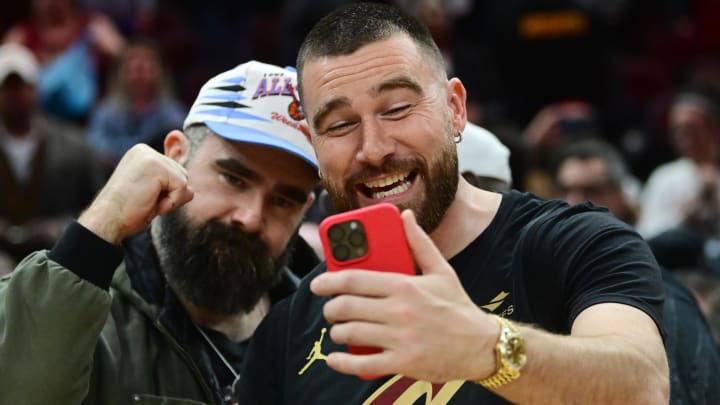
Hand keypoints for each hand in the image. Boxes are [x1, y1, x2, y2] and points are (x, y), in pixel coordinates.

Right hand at [78, 144, 192, 243]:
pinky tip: (152, 204)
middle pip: (182, 174)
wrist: (107, 220)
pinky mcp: (156, 167)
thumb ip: (171, 186)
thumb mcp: (152, 194)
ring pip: (184, 180)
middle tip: (145, 201)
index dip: (166, 192)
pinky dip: (173, 202)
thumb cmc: (127, 211)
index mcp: (141, 154)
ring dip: (171, 198)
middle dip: (170, 194)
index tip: (143, 198)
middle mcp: (145, 150)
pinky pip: (183, 187)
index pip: (174, 171)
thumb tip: (192, 190)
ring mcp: (150, 156)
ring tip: (147, 201)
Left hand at [310, 210, 499, 382]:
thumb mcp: (442, 270)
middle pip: (347, 307)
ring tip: (339, 330)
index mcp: (405, 285)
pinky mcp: (402, 362)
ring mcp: (400, 338)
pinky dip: (342, 362)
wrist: (482, 346)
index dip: (328, 281)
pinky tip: (335, 359)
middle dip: (331, 309)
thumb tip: (405, 216)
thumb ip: (419, 243)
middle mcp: (399, 310)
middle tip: (331, 310)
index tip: (317, 284)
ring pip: (350, 333)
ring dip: (337, 332)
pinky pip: (363, 363)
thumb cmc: (458, 307)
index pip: (354, 280)